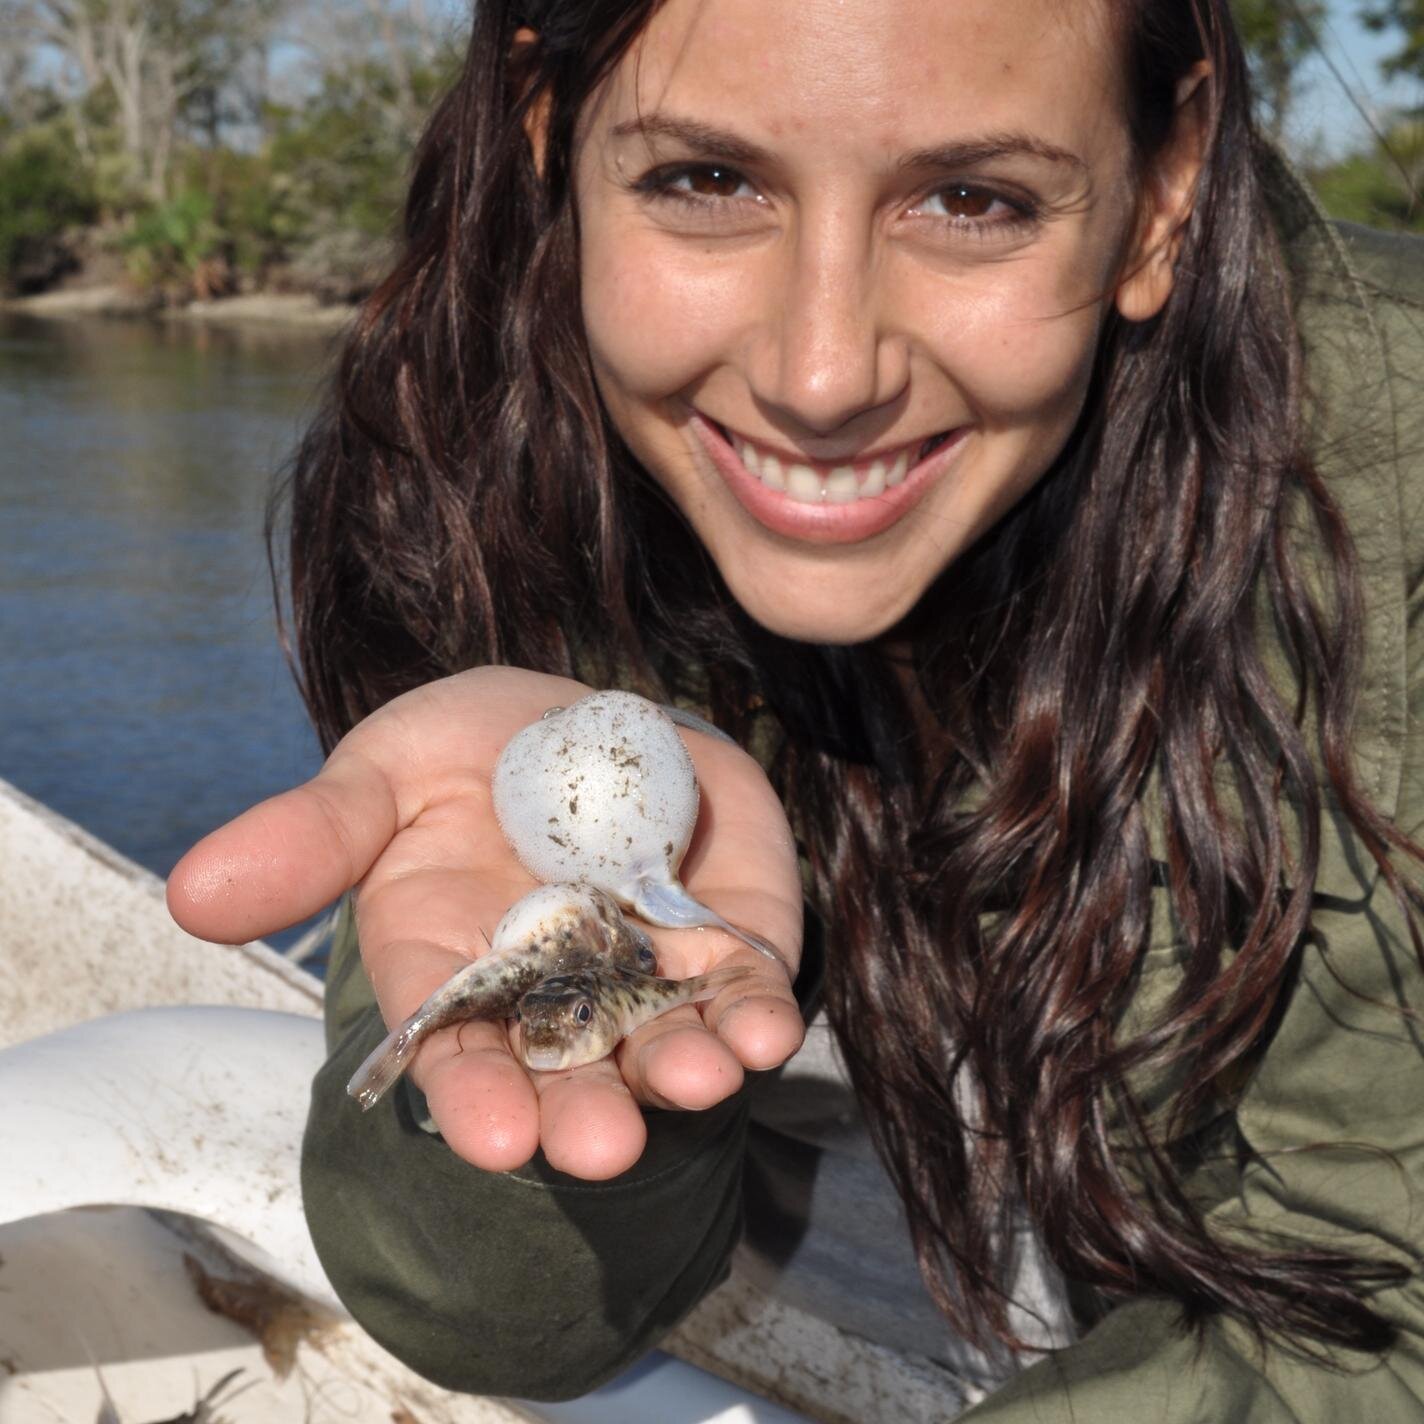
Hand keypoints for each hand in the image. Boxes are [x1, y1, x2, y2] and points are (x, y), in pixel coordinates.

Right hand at [167, 667, 804, 1179]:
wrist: (584, 721)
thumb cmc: (467, 753)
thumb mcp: (383, 774)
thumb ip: (311, 838)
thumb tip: (190, 895)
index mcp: (458, 967)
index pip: (458, 1047)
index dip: (473, 1095)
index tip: (494, 1140)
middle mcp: (554, 991)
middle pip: (567, 1068)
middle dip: (586, 1110)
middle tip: (603, 1148)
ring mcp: (646, 971)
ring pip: (664, 1038)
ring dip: (685, 1066)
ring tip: (703, 1078)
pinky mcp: (726, 934)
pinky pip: (745, 982)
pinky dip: (760, 1008)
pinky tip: (767, 1027)